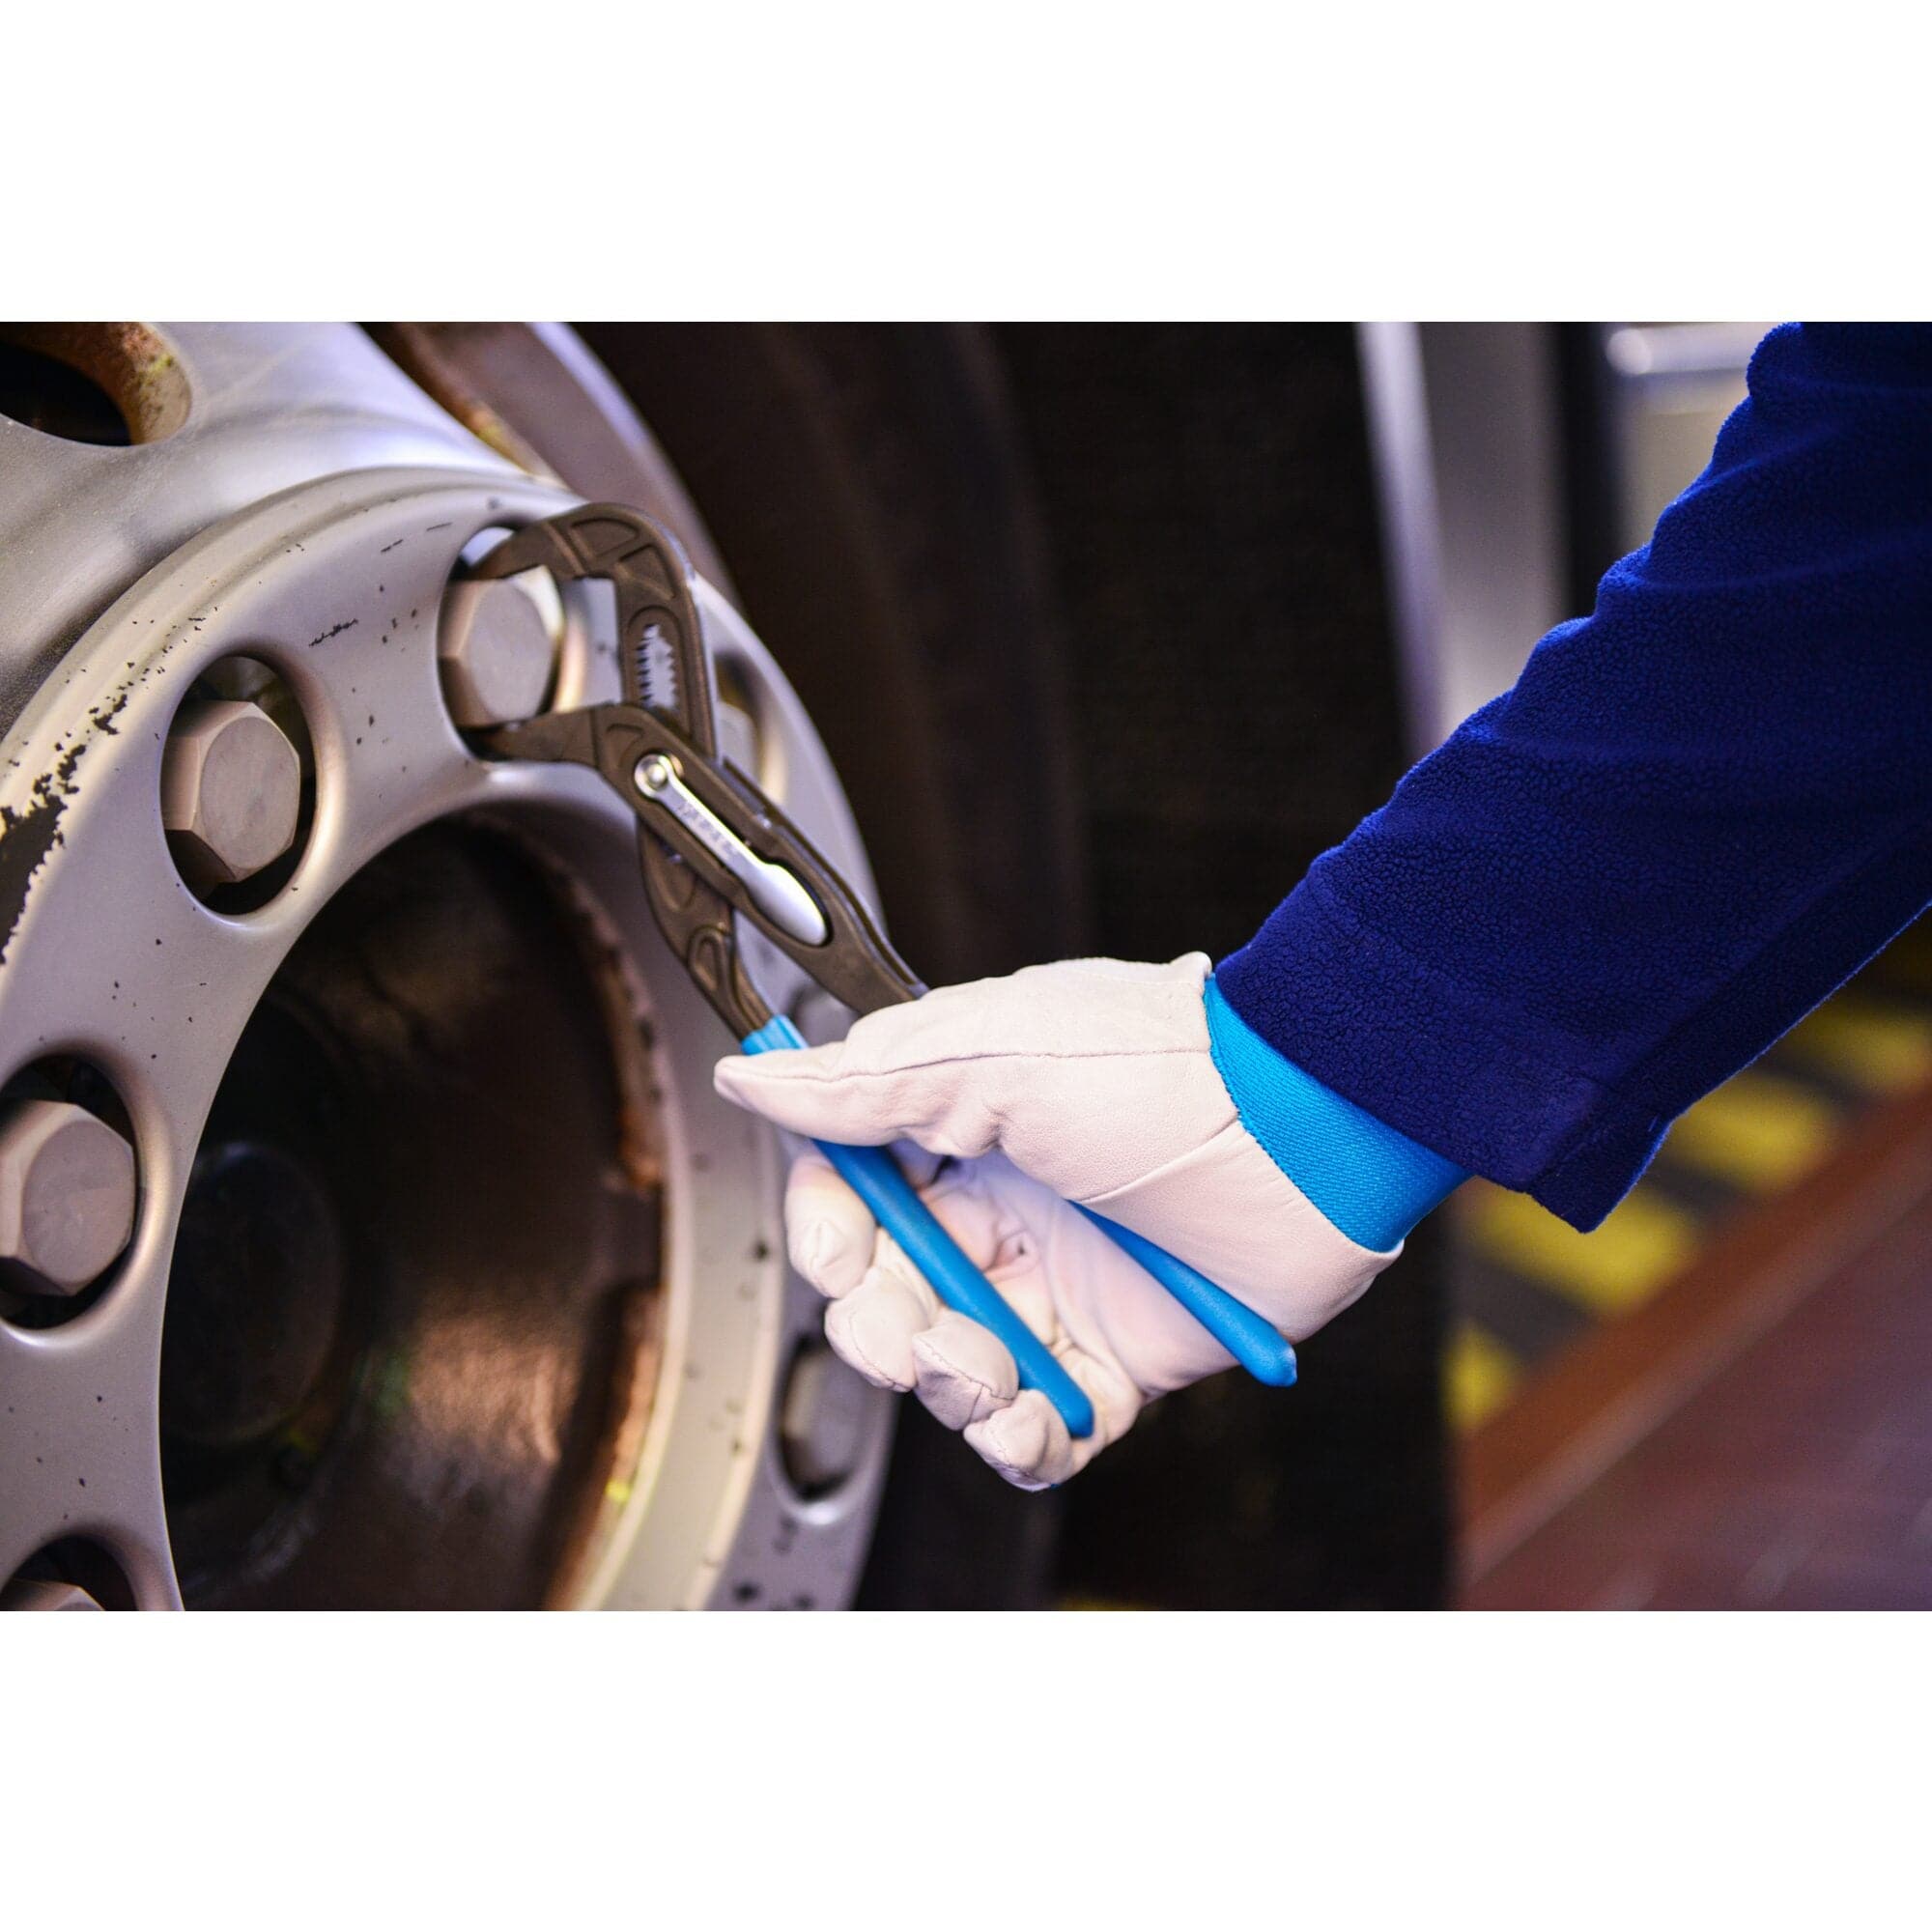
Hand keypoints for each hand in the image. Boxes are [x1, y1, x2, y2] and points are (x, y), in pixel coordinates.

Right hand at [713, 954, 1399, 1486]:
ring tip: (983, 1368)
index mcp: (964, 1128)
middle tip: (901, 1340)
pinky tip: (1027, 1422)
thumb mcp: (992, 1056)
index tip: (836, 1255)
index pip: (854, 1193)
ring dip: (951, 1386)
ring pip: (959, 1368)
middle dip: (880, 1330)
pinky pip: (1048, 1423)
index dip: (830, 1233)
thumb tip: (752, 1079)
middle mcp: (1007, 1209)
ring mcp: (1062, 1285)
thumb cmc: (1165, 1070)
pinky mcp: (1121, 1356)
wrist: (1307, 1131)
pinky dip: (1023, 1440)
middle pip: (894, 1295)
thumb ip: (863, 1084)